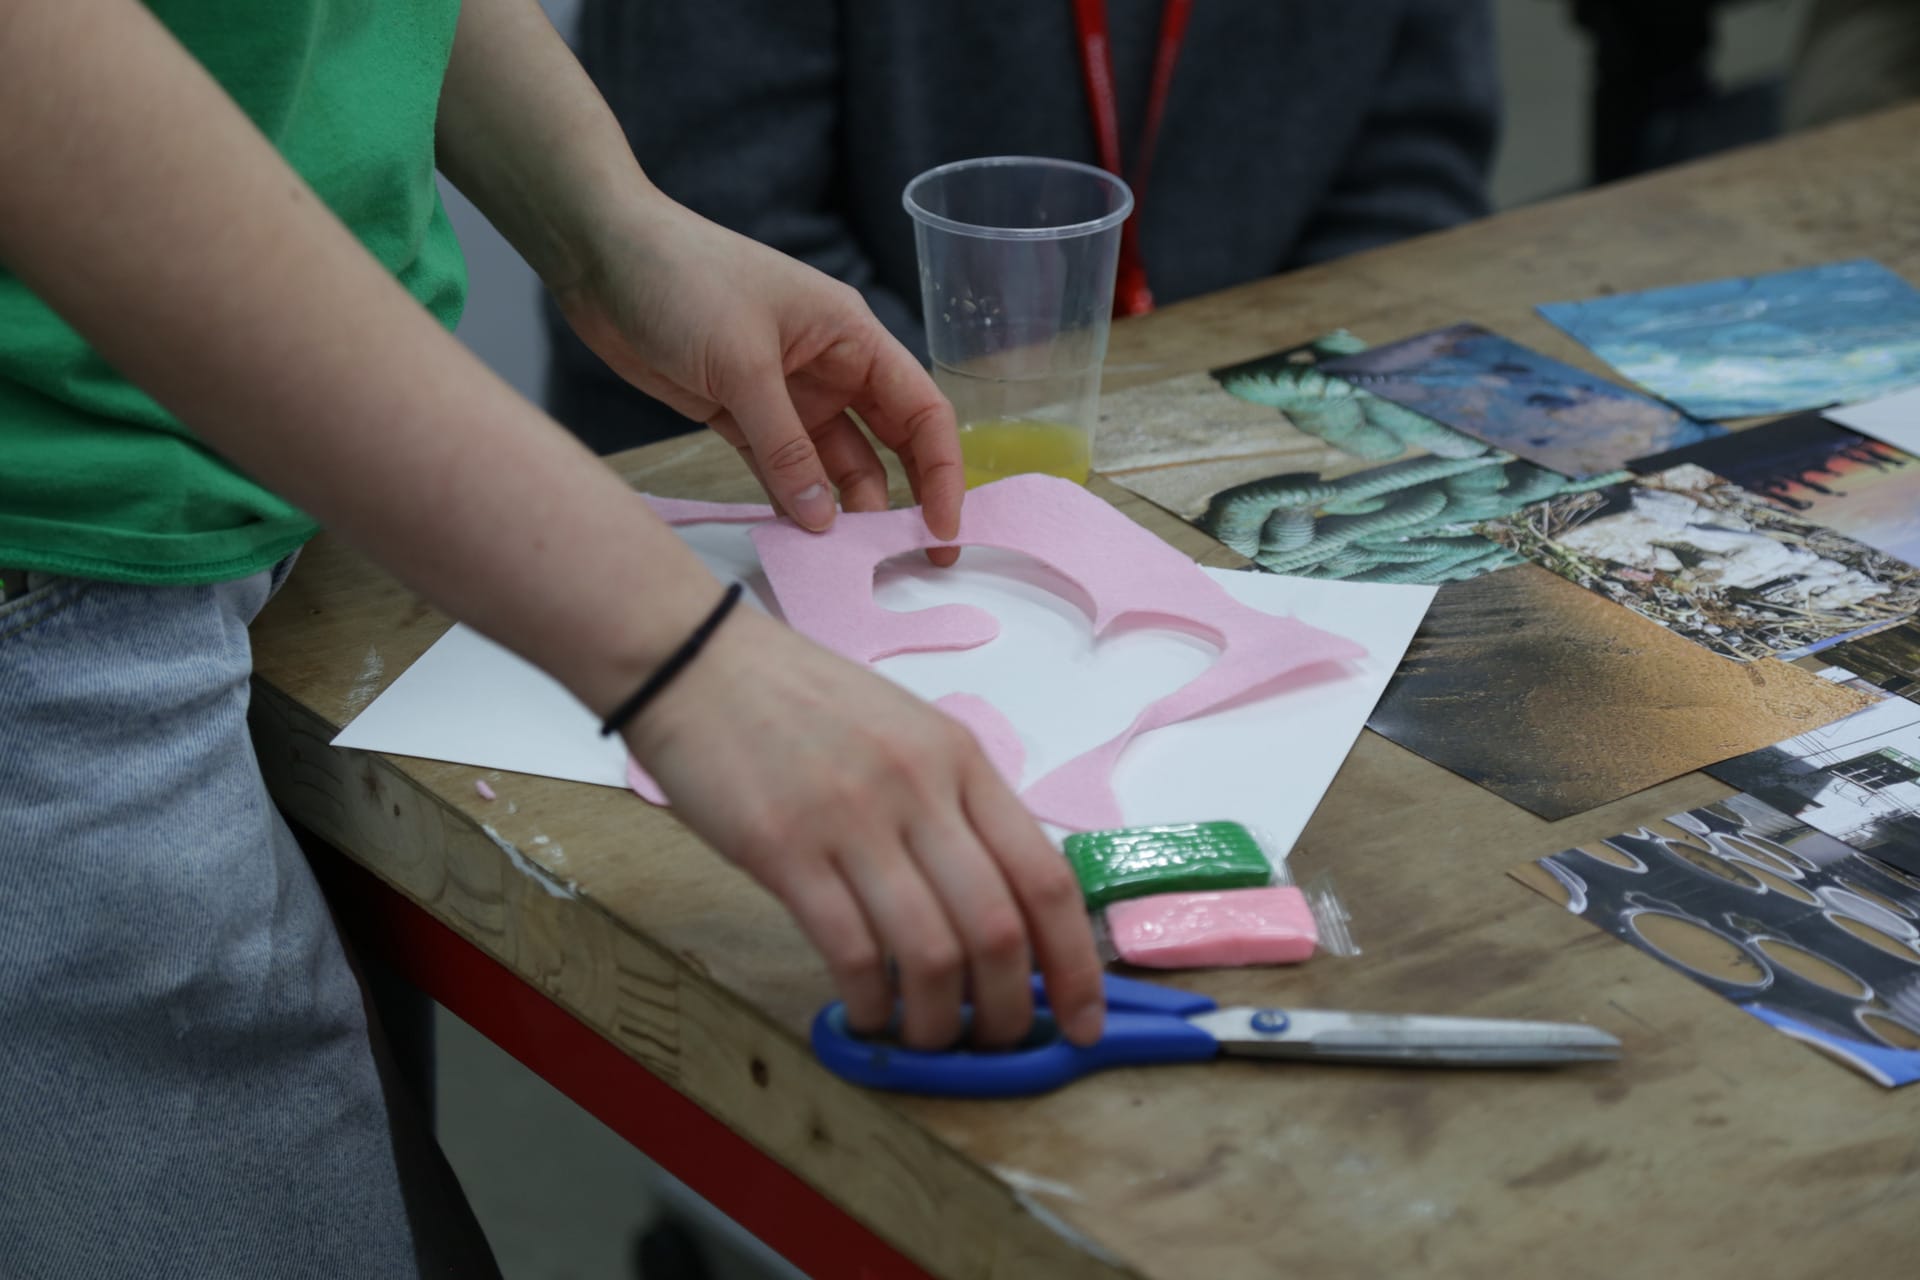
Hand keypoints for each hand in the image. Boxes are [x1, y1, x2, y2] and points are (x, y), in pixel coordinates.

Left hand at [555, 198, 961, 555]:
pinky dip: (791, 500)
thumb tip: (823, 518)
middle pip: (887, 444)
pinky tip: (799, 538)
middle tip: (912, 558)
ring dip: (840, 507)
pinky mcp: (738, 414)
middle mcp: (828, 368)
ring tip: (845, 559)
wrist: (601, 254)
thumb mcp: (743, 362)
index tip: (942, 526)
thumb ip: (784, 444)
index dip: (942, 471)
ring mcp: (784, 394)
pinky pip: (780, 468)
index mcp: (850, 336)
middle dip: (903, 499)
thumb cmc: (683, 279)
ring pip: (831, 464)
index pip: (920, 410)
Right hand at [624, 605, 1105, 1049]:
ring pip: (932, 951)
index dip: (1076, 964)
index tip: (1082, 1021)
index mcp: (961, 761)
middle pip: (999, 927)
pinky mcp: (784, 850)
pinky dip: (871, 1002)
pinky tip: (867, 1015)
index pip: (1047, 877)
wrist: (695, 661)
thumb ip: (954, 809)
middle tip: (998, 1044)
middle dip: (1010, 1009)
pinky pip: (851, 950)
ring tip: (928, 1040)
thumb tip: (999, 910)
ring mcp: (853, 820)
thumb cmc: (800, 701)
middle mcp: (920, 790)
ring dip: (940, 1019)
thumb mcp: (906, 734)